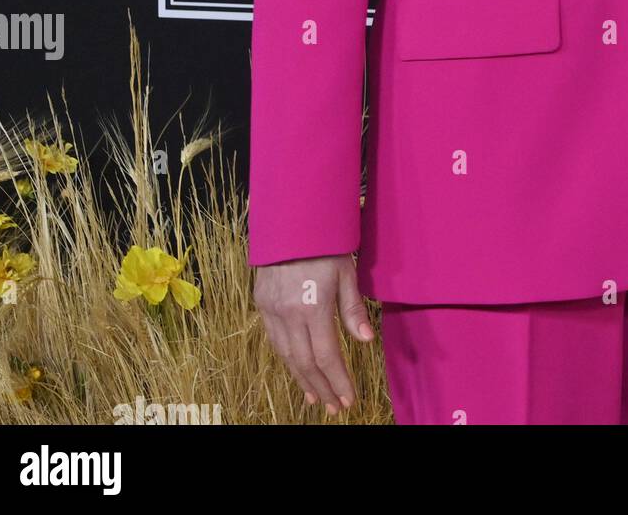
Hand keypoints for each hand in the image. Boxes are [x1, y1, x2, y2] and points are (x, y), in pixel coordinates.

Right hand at [253, 254, 373, 414]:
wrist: (289, 222)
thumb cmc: (324, 244)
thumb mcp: (346, 272)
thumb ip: (353, 308)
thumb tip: (365, 341)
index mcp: (313, 307)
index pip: (327, 356)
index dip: (338, 381)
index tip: (349, 399)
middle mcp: (289, 314)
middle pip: (306, 363)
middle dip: (322, 387)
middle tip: (335, 407)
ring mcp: (272, 311)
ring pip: (287, 356)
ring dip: (303, 379)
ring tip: (316, 397)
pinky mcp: (262, 304)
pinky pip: (275, 341)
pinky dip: (288, 360)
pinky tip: (298, 369)